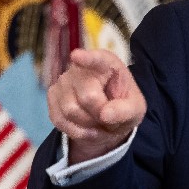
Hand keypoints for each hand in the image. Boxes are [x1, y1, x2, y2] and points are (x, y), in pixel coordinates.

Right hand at [47, 48, 146, 162]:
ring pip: (70, 110)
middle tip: (108, 118)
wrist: (107, 118)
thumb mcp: (135, 110)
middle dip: (100, 115)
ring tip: (98, 123)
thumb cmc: (123, 106)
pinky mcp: (52, 95)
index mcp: (107, 63)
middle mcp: (81, 67)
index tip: (77, 56)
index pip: (97, 59)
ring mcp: (64, 80)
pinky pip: (59, 119)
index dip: (87, 58)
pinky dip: (76, 131)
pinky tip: (86, 128)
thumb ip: (125, 111)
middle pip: (87, 97)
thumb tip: (105, 114)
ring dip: (87, 125)